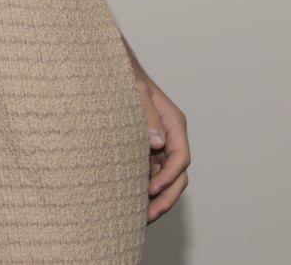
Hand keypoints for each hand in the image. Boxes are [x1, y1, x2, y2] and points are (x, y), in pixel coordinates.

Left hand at [133, 63, 190, 222]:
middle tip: (147, 214)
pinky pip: (150, 177)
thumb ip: (147, 114)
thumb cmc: (125, 77)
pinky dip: (144, 192)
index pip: (181, 156)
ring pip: (165, 180)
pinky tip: (131, 204)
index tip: (152, 188)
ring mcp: (158, 148)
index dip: (169, 176)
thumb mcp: (135, 90)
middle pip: (178, 175)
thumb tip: (157, 142)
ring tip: (139, 218)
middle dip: (166, 197)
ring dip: (156, 199)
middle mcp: (169, 138)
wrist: (109, 73)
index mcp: (173, 123)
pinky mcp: (145, 155)